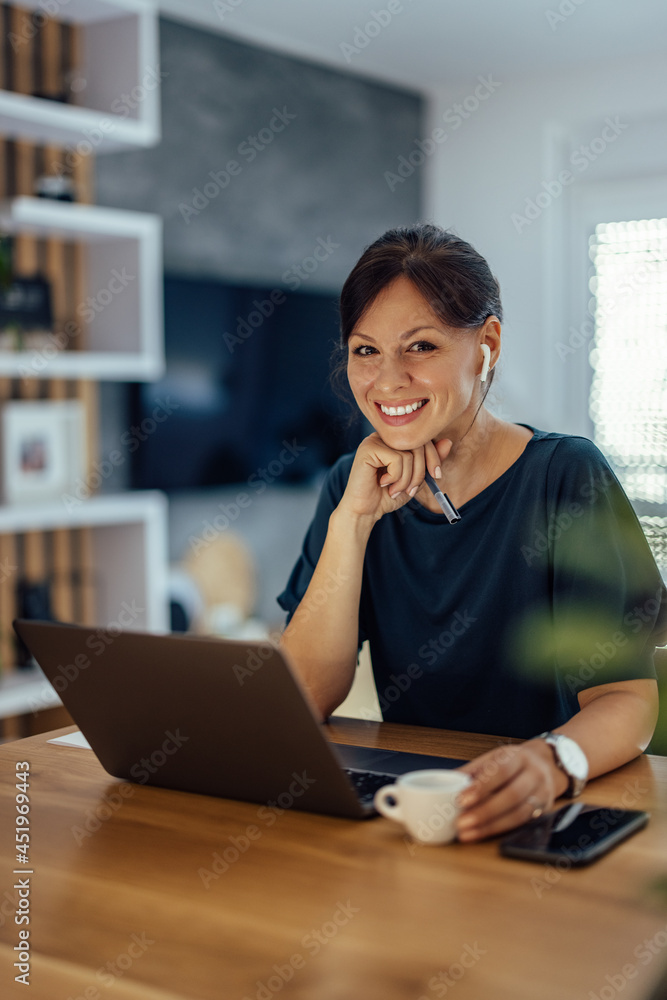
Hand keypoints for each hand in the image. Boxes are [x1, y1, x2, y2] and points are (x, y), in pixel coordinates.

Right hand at [338, 432, 451, 521]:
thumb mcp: (414, 478)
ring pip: (408, 454)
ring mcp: (375, 440)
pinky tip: (383, 484)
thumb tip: (448, 441)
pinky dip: (395, 477)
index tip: (436, 475)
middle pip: (418, 444)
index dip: (434, 456)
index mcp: (395, 439)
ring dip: (406, 479)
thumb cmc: (387, 495)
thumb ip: (429, 461)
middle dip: (421, 471)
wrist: (365, 511)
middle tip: (412, 490)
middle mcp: (384, 436)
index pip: (423, 438)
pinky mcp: (368, 449)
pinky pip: (396, 459)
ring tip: (395, 490)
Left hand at [454, 740, 568, 841]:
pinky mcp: (544, 812)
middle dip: (485, 811)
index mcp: (519, 757)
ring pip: (519, 814)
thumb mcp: (494, 758)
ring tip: (467, 832)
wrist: (547, 766)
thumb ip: (472, 771)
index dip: (482, 786)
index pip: (501, 771)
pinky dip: (500, 830)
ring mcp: (543, 794)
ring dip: (491, 826)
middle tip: (461, 822)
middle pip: (512, 795)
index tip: (461, 799)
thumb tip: (446, 782)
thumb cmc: (514, 762)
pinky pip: (522, 824)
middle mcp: (535, 774)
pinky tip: (482, 833)